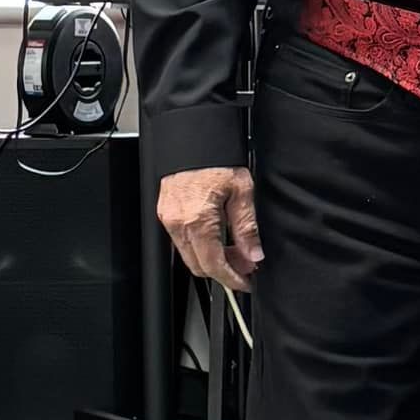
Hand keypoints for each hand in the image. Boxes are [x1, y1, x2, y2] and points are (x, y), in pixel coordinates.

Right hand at [158, 166, 262, 294]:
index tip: (246, 282)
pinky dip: (200, 246)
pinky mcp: (165, 214)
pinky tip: (217, 238)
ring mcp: (168, 220)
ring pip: (188, 256)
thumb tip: (254, 254)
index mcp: (198, 220)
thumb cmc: (216, 158)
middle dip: (223, 271)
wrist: (193, 137)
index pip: (214, 264)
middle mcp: (178, 224)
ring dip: (211, 259)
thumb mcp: (242, 190)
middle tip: (246, 265)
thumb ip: (247, 227)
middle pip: (199, 266)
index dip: (232, 278)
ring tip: (235, 251)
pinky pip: (181, 242)